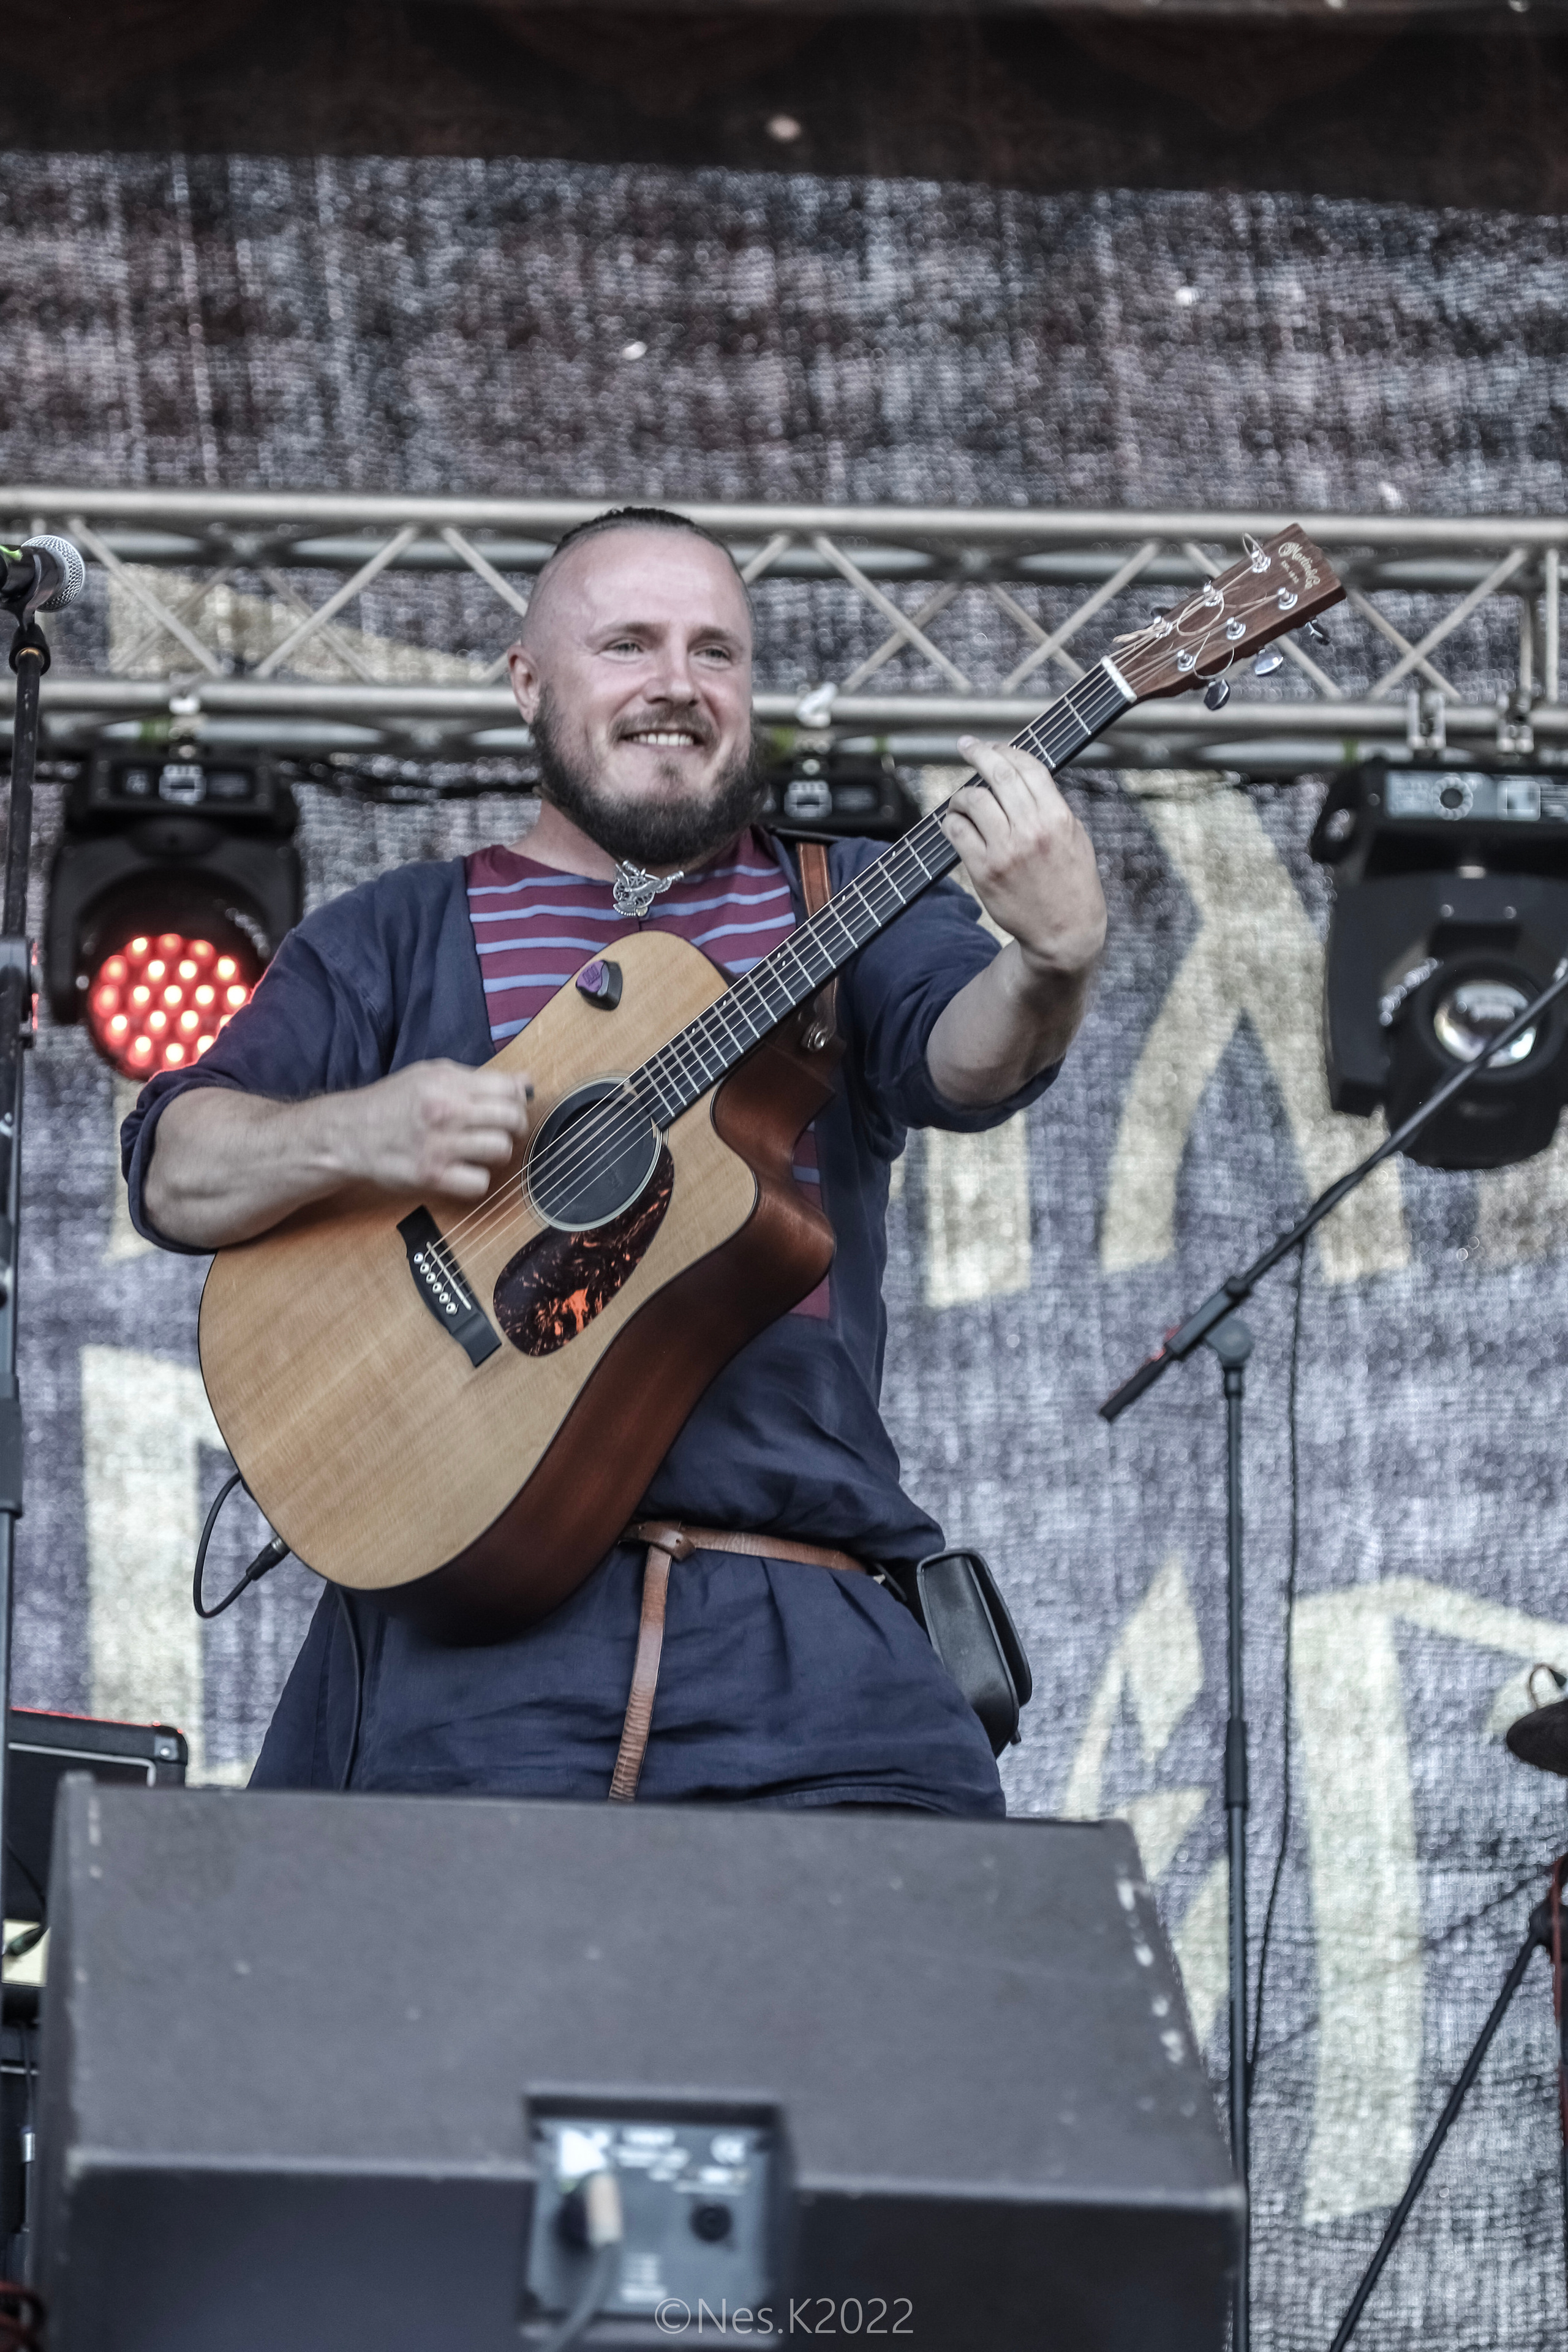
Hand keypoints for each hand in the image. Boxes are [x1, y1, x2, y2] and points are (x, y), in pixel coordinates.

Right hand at [328, 1061, 533, 1199]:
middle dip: (514, 1126)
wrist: (349, 1134)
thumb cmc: (393, 1103)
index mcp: (447, 1083)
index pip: (510, 1089)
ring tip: (481, 1150)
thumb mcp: (430, 1075)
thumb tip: (525, 1084)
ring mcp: (439, 1145)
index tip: (510, 1106)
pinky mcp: (431, 1176)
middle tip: (500, 1130)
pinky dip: (476, 1179)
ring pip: (500, 1150)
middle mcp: (445, 1111)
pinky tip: (464, 1171)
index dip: (517, 1099)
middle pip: (511, 1119)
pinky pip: (478, 1183)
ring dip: (496, 1152)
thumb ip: (477, 1078)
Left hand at [940, 739, 1106, 982]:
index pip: (1027, 767)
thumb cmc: (1071, 883)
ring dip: (961, 794)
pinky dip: (952, 822)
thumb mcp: (1076, 838)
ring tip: (961, 800)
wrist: (1064, 932)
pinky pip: (957, 832)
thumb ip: (1052, 807)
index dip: (1006, 750)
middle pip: (997, 775)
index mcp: (1058, 817)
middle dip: (978, 753)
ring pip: (973, 800)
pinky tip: (954, 823)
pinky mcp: (984, 871)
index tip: (992, 745)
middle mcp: (1032, 830)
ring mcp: (1005, 851)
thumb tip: (1021, 777)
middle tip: (966, 746)